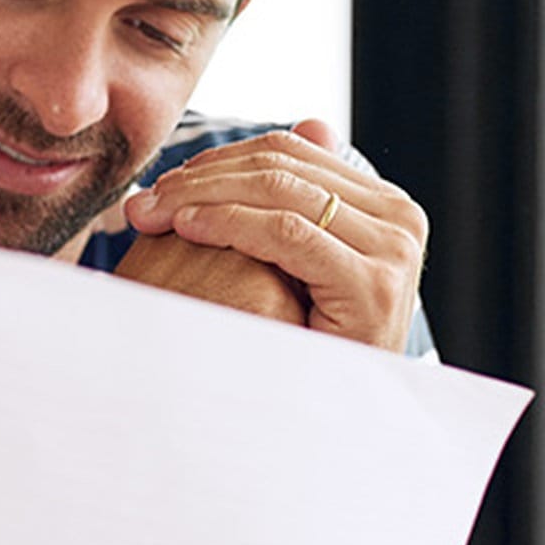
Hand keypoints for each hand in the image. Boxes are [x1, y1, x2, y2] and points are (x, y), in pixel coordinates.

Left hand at [124, 119, 425, 351]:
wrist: (338, 420)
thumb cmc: (308, 346)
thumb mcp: (303, 265)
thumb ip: (304, 200)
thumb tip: (311, 123)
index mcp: (384, 204)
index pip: (289, 153)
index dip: (217, 162)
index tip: (162, 186)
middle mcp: (399, 216)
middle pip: (281, 167)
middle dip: (202, 178)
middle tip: (144, 201)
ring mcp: (392, 248)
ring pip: (280, 193)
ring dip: (202, 196)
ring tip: (152, 214)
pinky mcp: (372, 282)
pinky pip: (285, 233)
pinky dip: (228, 223)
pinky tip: (185, 229)